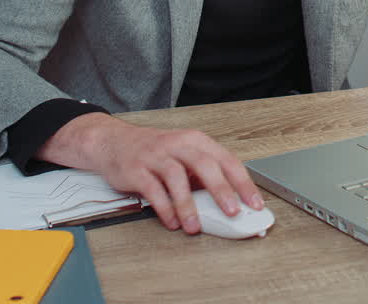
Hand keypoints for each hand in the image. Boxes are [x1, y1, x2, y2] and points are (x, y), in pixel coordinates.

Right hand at [37, 113, 264, 234]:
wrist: (114, 142)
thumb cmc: (155, 152)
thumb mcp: (184, 156)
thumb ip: (203, 176)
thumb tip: (230, 203)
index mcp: (196, 141)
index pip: (226, 160)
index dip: (243, 183)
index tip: (254, 203)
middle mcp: (178, 145)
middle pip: (205, 165)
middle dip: (221, 190)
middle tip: (232, 212)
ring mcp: (156, 155)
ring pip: (177, 178)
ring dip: (188, 205)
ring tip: (195, 226)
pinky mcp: (137, 169)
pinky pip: (153, 190)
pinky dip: (164, 208)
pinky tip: (172, 222)